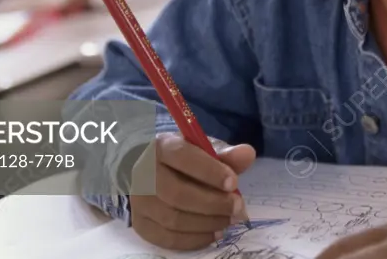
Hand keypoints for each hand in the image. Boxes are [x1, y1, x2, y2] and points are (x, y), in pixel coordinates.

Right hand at [129, 134, 255, 250]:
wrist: (147, 171)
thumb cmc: (182, 159)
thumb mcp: (203, 149)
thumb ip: (225, 154)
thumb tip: (247, 154)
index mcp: (161, 147)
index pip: (183, 157)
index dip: (209, 171)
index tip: (234, 183)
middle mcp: (144, 174)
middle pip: (177, 194)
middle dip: (213, 203)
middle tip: (237, 207)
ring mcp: (139, 201)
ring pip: (173, 219)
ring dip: (207, 223)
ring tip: (229, 220)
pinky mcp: (140, 224)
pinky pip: (167, 238)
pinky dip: (194, 239)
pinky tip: (214, 233)